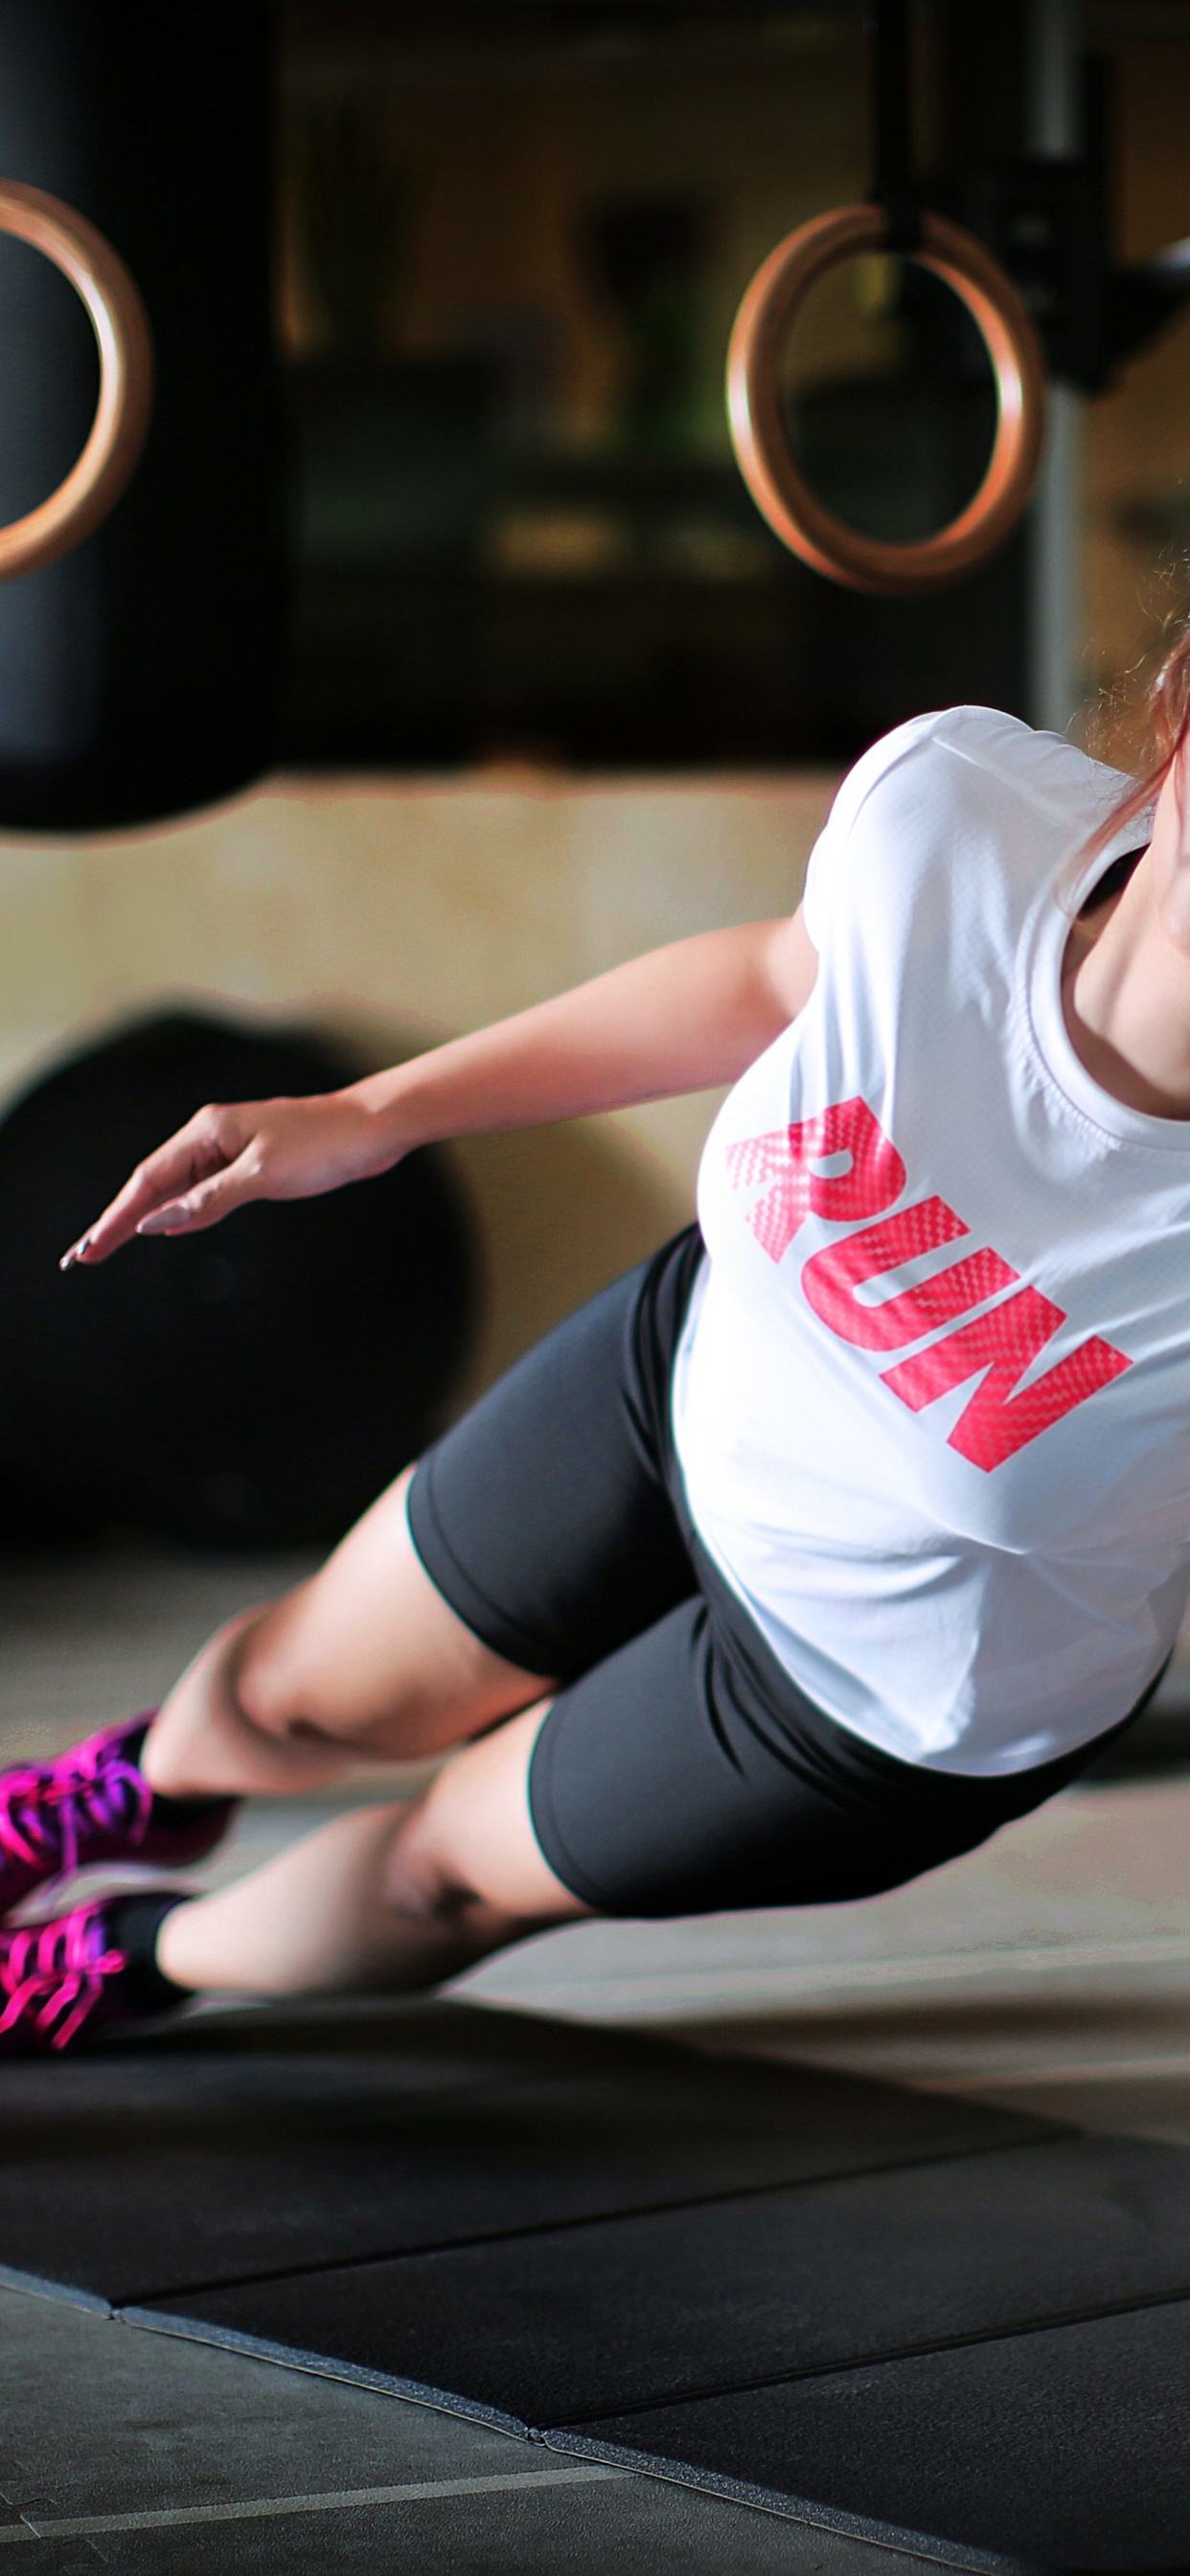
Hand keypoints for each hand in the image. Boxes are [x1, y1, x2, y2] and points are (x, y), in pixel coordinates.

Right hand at [59, 1087, 394, 1267]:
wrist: (376, 1127)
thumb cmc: (324, 1145)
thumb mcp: (262, 1177)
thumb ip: (206, 1201)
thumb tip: (155, 1223)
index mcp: (207, 1131)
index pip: (148, 1180)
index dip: (115, 1218)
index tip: (88, 1248)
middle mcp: (211, 1137)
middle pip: (153, 1185)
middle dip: (118, 1221)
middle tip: (82, 1255)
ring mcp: (231, 1151)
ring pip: (177, 1189)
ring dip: (145, 1218)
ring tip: (108, 1245)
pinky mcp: (252, 1164)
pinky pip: (205, 1192)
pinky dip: (182, 1212)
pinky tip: (167, 1227)